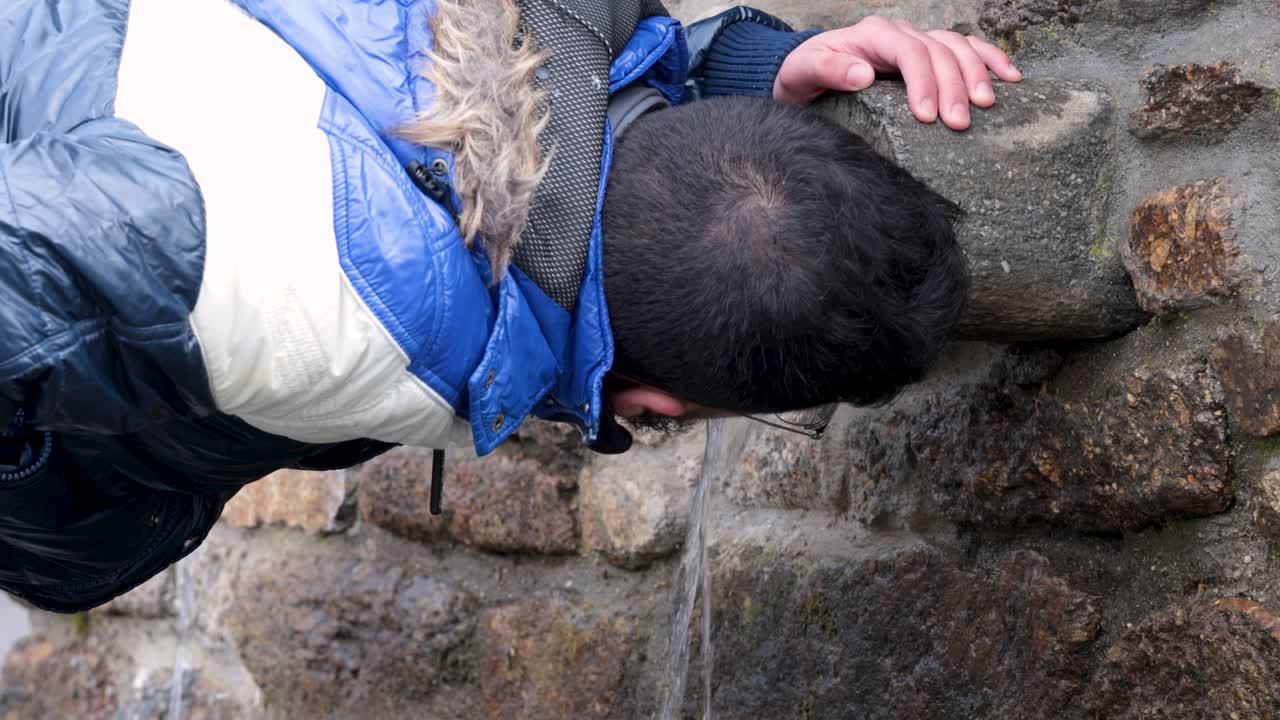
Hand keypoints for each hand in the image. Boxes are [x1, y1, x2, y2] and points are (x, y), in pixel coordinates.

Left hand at [774, 16, 1022, 129]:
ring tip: (987, 104)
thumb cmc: (802, 74)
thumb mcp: (802, 73)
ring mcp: (917, 40)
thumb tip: (863, 75)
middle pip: (938, 52)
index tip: (928, 117)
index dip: (923, 82)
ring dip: (977, 74)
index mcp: (873, 35)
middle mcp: (899, 33)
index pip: (909, 52)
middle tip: (960, 123)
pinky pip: (966, 49)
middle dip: (953, 87)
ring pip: (958, 48)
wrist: (804, 71)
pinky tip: (1010, 78)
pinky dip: (989, 60)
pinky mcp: (928, 54)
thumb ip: (828, 71)